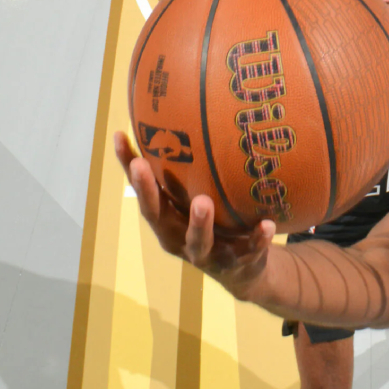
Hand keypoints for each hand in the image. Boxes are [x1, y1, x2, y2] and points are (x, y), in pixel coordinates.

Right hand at [114, 132, 274, 299]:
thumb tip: (179, 117)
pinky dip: (257, 238)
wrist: (243, 271)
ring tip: (203, 202)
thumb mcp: (195, 200)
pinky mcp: (239, 262)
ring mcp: (209, 254)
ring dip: (199, 222)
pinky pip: (249, 250)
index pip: (142, 190)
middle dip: (148, 192)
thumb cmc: (213, 224)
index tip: (120, 137)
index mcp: (166, 220)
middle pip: (158, 217)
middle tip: (142, 166)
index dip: (128, 167)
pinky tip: (268, 224)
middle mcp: (179, 238)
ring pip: (198, 240)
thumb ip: (188, 173)